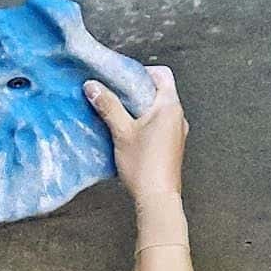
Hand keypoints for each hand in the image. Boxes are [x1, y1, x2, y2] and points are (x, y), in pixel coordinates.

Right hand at [94, 65, 187, 207]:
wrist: (157, 198)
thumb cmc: (143, 165)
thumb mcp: (121, 131)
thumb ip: (108, 106)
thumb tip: (92, 86)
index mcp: (170, 106)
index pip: (162, 74)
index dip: (142, 71)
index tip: (122, 78)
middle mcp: (178, 116)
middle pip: (158, 91)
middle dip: (135, 91)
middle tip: (115, 95)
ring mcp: (177, 132)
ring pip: (157, 109)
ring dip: (138, 108)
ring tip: (117, 114)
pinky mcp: (172, 145)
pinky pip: (159, 125)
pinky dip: (144, 123)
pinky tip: (126, 132)